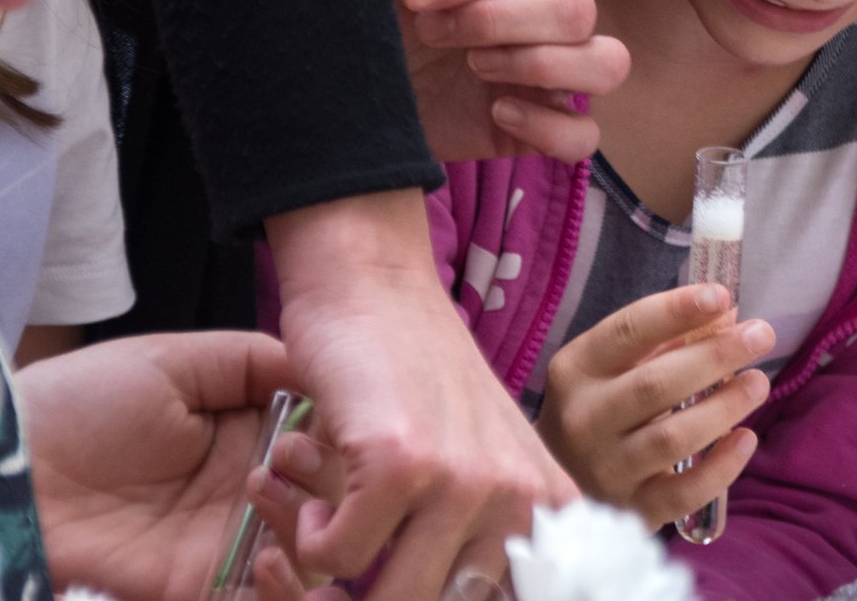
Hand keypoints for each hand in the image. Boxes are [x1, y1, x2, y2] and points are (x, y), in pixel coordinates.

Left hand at [21, 331, 340, 600]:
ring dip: (315, 539)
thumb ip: (253, 361)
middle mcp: (244, 490)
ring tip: (278, 510)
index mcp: (246, 429)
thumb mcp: (172, 360)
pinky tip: (271, 562)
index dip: (338, 438)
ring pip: (311, 558)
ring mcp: (221, 543)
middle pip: (330, 502)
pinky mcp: (193, 588)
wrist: (1, 468)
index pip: (324, 441)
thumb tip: (327, 369)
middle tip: (286, 464)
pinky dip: (286, 593)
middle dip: (332, 487)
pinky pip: (261, 600)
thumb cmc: (78, 402)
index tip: (318, 424)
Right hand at [269, 191, 578, 599]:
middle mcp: (519, 499)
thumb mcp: (486, 459)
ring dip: (334, 578)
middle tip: (338, 562)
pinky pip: (335, 559)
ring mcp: (463, 482)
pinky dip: (308, 540)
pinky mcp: (400, 465)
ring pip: (387, 600)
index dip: (443, 594)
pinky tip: (313, 496)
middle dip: (375, 598)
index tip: (390, 578)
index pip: (526, 599)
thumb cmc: (420, 378)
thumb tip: (464, 598)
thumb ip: (490, 539)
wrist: (377, 287)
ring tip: (323, 527)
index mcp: (548, 506)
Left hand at [388, 0, 630, 162]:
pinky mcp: (542, 126)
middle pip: (579, 9)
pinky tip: (498, 113)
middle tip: (435, 33)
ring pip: (607, 64)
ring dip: (542, 66)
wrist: (356, 86)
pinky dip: (548, 127)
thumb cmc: (383, 15)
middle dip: (499, 22)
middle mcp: (551, 13)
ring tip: (478, 69)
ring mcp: (554, 73)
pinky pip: (585, 136)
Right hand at [537, 284, 773, 530]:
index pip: (627, 331)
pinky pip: (684, 493)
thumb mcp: (612, 368)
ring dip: (724, 407)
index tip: (722, 296)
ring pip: (672, 437)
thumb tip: (727, 316)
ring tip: (759, 383)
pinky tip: (746, 439)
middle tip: (761, 335)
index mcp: (576, 370)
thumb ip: (664, 342)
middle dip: (715, 355)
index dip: (676, 311)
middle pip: (655, 384)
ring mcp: (605, 469)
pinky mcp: (630, 510)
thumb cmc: (600, 408)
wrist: (557, 483)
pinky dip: (721, 467)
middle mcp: (583, 420)